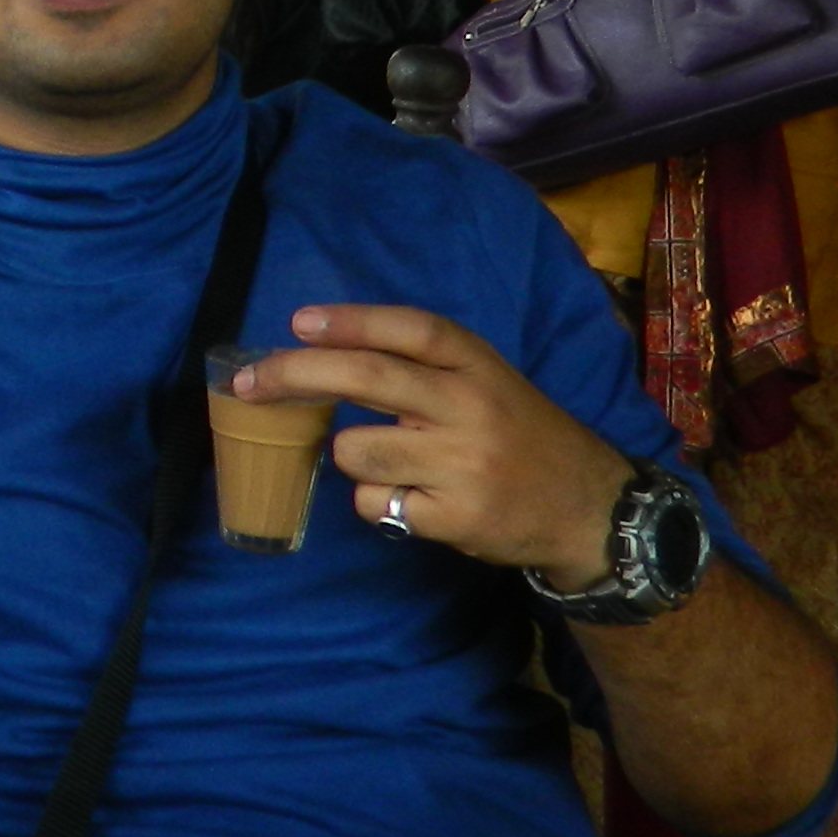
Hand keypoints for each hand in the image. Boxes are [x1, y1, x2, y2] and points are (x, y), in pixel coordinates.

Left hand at [233, 305, 634, 587]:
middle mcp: (471, 406)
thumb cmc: (518, 437)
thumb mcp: (487, 384)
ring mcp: (463, 463)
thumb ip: (423, 368)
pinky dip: (379, 503)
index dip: (351, 321)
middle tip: (249, 381)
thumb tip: (320, 350)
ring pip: (355, 450)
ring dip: (352, 457)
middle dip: (296, 374)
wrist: (589, 508)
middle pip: (368, 378)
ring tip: (396, 465)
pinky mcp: (455, 515)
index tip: (297, 321)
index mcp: (478, 365)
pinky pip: (375, 502)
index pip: (411, 329)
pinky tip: (418, 501)